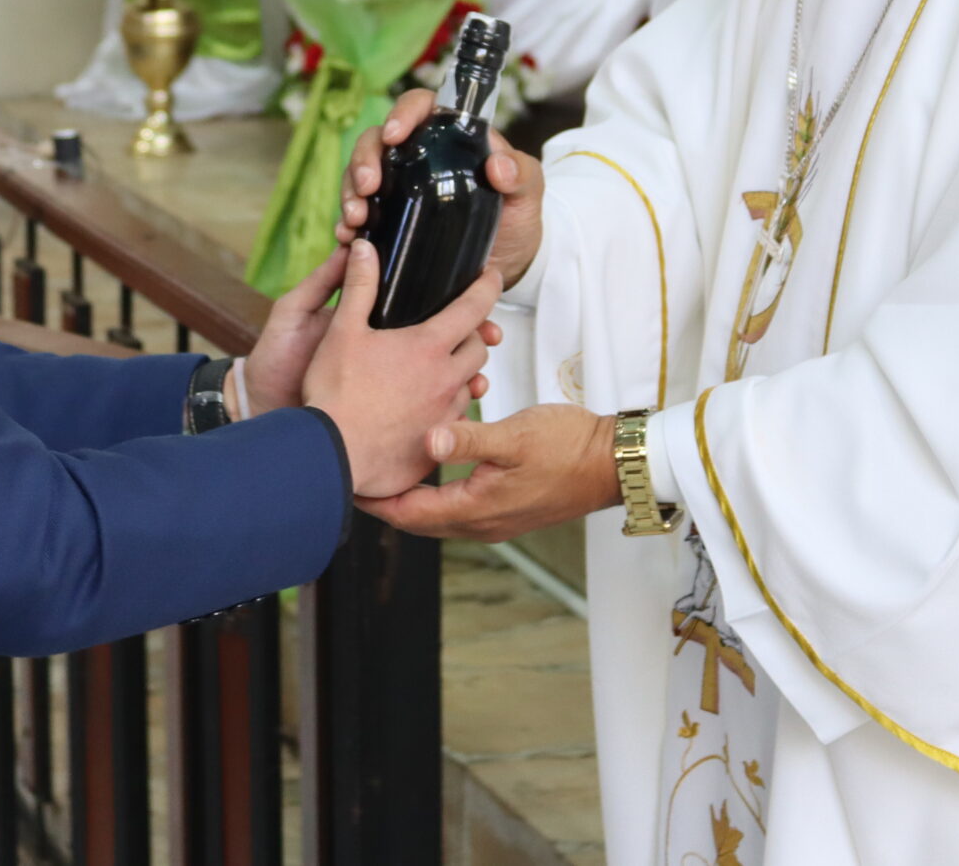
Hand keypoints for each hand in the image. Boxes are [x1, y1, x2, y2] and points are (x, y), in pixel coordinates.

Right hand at [244, 245, 502, 417]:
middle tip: (458, 327)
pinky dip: (446, 407)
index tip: (493, 276)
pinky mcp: (439, 442)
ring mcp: (445, 414)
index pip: (475, 307)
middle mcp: (446, 379)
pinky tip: (423, 406)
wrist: (331, 455)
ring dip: (461, 372)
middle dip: (475, 333)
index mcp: (428, 346)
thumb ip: (359, 287)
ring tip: (438, 367)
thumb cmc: (335, 393)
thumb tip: (364, 248)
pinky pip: (455, 419)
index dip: (488, 286)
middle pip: (479, 348)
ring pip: (469, 385)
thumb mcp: (343, 331)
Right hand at [338, 89, 543, 286]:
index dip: (401, 113)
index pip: (418, 107)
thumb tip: (499, 165)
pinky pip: (359, 215)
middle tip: (367, 189)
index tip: (393, 136)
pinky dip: (347, 225)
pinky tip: (347, 238)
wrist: (510, 266)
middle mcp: (417, 158)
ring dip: (349, 193)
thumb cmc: (519, 217)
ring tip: (355, 220)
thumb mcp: (529, 194)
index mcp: (448, 137)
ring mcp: (399, 189)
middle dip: (363, 161)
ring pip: (360, 176)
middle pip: (377, 142)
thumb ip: (523, 174)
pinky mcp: (389, 221)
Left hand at [360, 403, 619, 542]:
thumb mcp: (515, 436)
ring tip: (385, 472)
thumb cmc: (569, 447)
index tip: (345, 482)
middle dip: (385, 500)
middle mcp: (482, 523)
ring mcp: (496, 519)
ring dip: (410, 497)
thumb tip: (428, 442)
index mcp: (477, 509)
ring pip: (437, 514)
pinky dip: (436, 491)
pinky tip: (431, 468)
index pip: (409, 513)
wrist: (612, 464)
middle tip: (355, 476)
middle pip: (418, 519)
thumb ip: (468, 440)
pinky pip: (458, 507)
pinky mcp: (507, 509)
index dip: (374, 500)